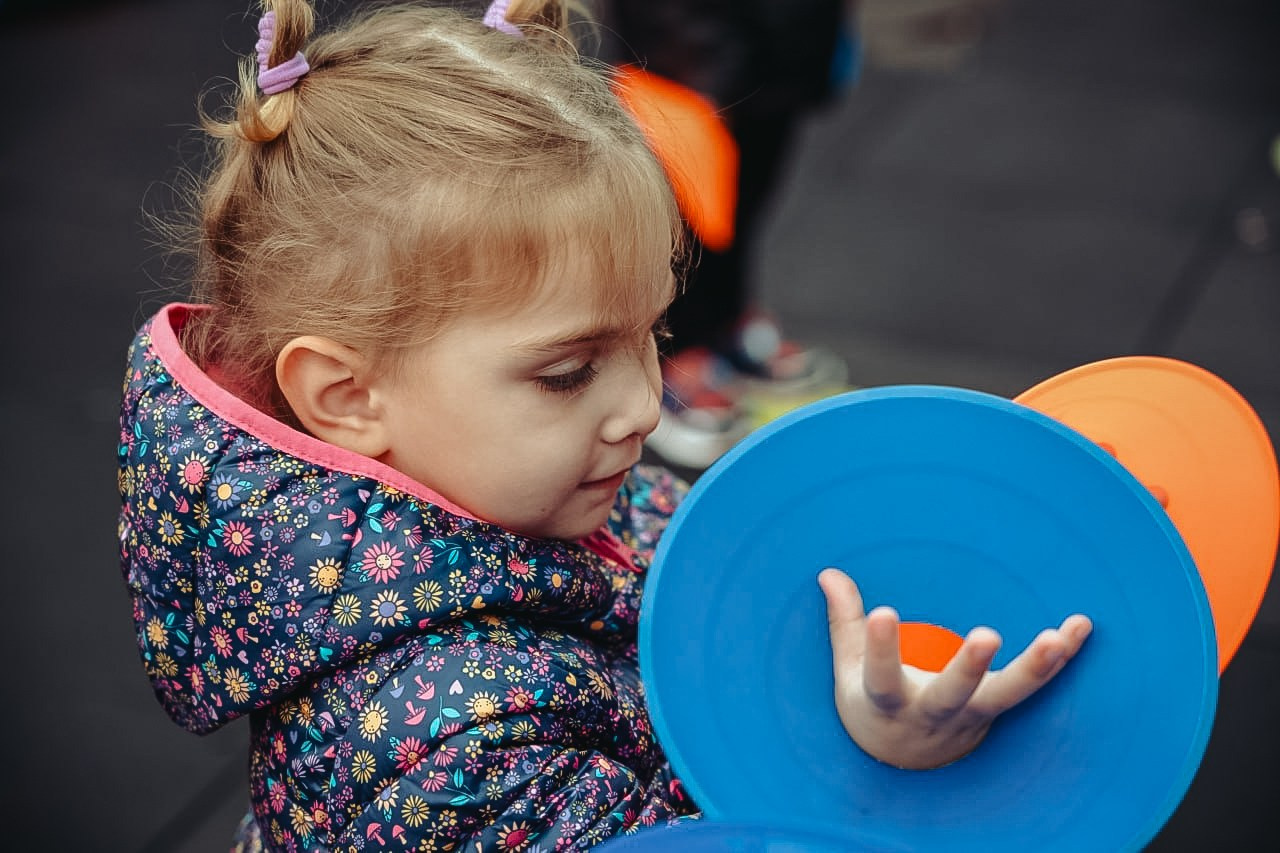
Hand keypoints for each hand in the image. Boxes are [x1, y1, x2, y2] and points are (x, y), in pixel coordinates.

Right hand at [817, 567, 1091, 769]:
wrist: (903, 763)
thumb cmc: (873, 706)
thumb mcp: (849, 669)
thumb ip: (844, 621)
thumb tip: (829, 573)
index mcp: (888, 703)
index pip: (882, 679)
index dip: (880, 649)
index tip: (883, 613)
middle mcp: (933, 714)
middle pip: (954, 695)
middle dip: (971, 667)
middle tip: (988, 635)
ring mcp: (971, 716)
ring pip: (1006, 698)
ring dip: (1034, 669)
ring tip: (1056, 638)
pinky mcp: (998, 711)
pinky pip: (1035, 688)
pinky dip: (1061, 660)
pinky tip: (1080, 629)